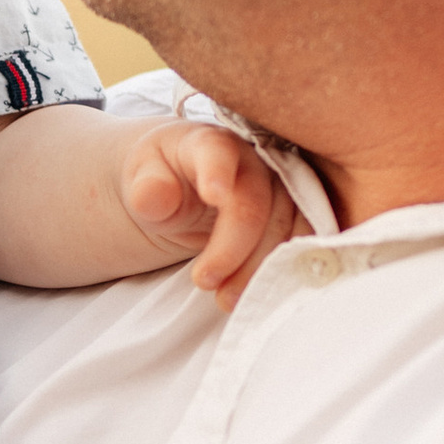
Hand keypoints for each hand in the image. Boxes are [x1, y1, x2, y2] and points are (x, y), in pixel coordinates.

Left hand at [118, 120, 301, 307]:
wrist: (183, 188)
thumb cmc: (162, 179)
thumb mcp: (141, 180)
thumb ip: (147, 189)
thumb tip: (154, 197)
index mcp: (210, 143)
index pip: (217, 152)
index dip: (217, 172)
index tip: (212, 195)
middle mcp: (253, 160)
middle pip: (256, 201)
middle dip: (233, 248)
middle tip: (203, 282)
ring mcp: (279, 187)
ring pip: (286, 225)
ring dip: (259, 268)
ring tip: (226, 299)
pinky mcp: (294, 214)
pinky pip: (302, 242)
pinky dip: (284, 271)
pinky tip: (257, 294)